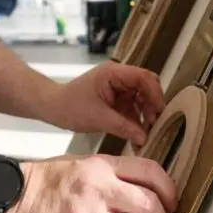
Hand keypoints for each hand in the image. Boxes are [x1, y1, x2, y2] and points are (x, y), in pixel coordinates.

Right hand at [1, 154, 177, 212]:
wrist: (11, 197)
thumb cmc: (45, 181)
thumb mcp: (82, 164)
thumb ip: (112, 174)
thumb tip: (143, 192)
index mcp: (102, 167)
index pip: (150, 172)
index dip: (169, 190)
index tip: (171, 203)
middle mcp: (98, 190)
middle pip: (150, 207)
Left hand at [44, 63, 165, 147]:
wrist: (52, 108)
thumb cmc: (70, 107)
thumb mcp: (98, 118)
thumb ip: (124, 127)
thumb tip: (145, 138)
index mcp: (113, 73)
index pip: (143, 77)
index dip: (155, 94)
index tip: (160, 113)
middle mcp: (119, 77)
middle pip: (146, 87)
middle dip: (152, 107)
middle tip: (154, 127)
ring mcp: (118, 88)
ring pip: (142, 100)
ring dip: (145, 117)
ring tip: (146, 137)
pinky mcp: (116, 99)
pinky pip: (132, 109)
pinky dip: (136, 122)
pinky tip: (138, 139)